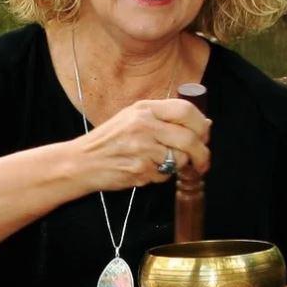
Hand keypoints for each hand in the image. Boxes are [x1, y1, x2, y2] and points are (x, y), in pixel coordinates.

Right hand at [75, 98, 211, 191]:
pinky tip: (145, 171)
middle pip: (189, 138)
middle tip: (202, 162)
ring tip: (160, 164)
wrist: (81, 162)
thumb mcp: (132, 118)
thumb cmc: (108, 141)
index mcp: (143, 109)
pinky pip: (164, 176)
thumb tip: (205, 123)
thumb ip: (165, 119)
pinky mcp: (140, 169)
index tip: (204, 135)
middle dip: (202, 153)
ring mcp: (142, 148)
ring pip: (179, 159)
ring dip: (177, 166)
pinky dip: (160, 177)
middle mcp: (144, 125)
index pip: (185, 110)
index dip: (201, 125)